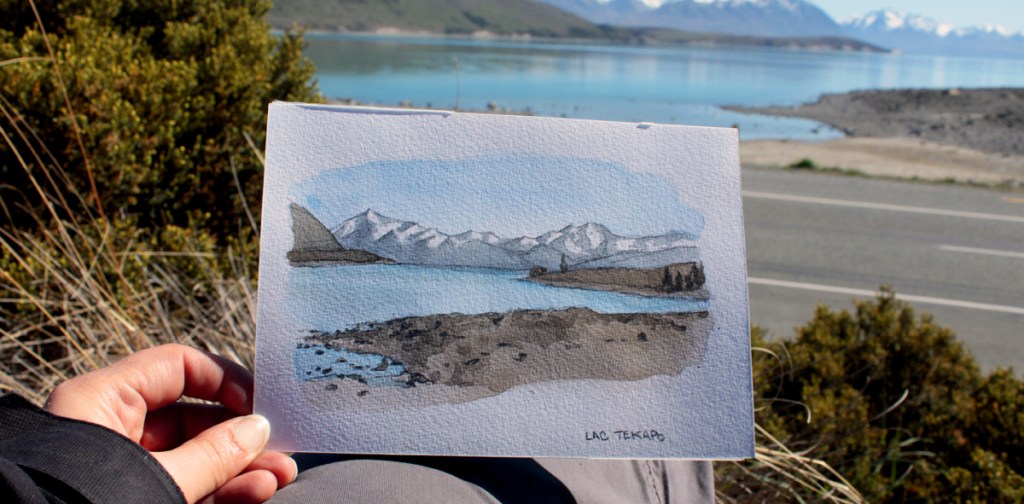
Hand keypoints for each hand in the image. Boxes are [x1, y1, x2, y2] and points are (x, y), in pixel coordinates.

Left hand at [44, 344, 295, 502]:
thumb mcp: (156, 479)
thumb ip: (212, 455)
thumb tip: (257, 430)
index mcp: (102, 400)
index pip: (176, 367)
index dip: (224, 379)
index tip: (260, 403)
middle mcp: (112, 428)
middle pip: (192, 417)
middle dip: (241, 434)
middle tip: (280, 446)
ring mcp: (122, 468)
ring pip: (193, 457)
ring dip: (239, 467)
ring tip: (279, 476)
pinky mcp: (132, 497)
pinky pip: (184, 485)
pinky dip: (220, 490)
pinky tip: (254, 492)